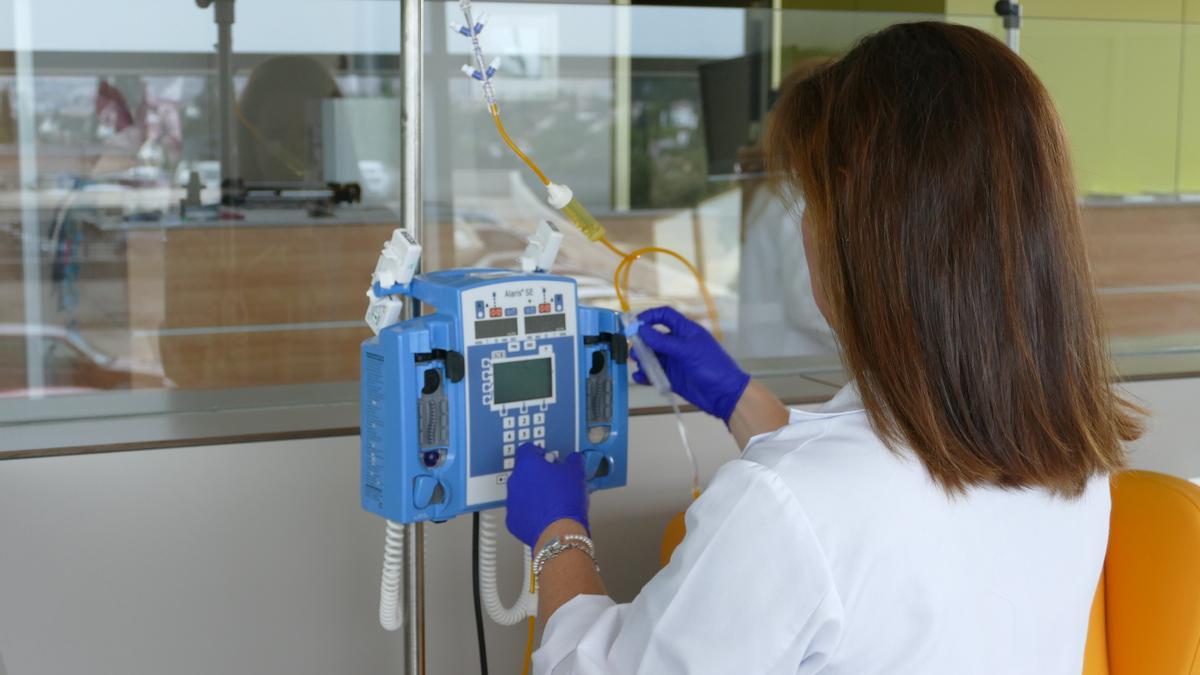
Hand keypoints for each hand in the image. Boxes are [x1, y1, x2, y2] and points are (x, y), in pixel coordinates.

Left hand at [505, 443, 589, 548]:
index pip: (527, 449)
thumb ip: (573, 460)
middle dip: (538, 475)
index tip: (547, 458)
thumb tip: (573, 460)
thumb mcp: (576, 472)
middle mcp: (515, 482)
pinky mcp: (513, 522)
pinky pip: (521, 512)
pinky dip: (531, 512)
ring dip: (534, 494)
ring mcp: (512, 502)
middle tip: (554, 480)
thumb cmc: (565, 501)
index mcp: (528, 465)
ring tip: (552, 500)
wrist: (559, 532)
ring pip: (521, 493)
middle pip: (523, 472)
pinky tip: (546, 515)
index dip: (539, 452)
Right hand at [632, 306, 750, 421]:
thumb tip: (642, 330)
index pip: (665, 316)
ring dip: (642, 359)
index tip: (635, 324)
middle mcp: (678, 344)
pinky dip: (645, 375)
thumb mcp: (687, 350)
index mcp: (685, 331)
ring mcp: (674, 361)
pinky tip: (640, 377)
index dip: (650, 316)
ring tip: (640, 365)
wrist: (725, 395)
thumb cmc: (713, 367)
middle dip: (642, 342)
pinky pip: (654, 374)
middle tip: (634, 350)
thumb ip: (663, 341)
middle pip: (653, 337)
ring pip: (652, 356)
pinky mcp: (672, 377)